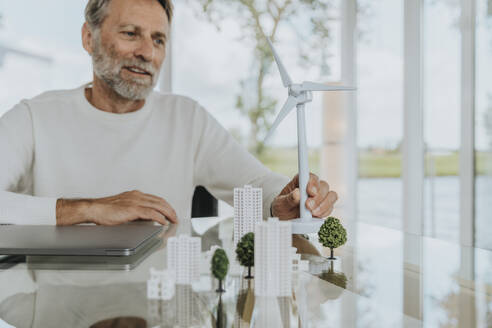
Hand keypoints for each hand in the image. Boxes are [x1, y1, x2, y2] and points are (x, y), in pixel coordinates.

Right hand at [56, 190, 177, 225]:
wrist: (93, 209)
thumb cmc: (104, 210)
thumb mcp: (123, 208)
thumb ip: (134, 211)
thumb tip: (145, 219)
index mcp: (135, 195)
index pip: (155, 199)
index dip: (165, 206)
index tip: (170, 212)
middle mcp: (137, 196)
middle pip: (160, 201)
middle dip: (170, 210)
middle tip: (175, 217)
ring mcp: (135, 201)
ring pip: (158, 206)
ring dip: (168, 213)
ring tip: (173, 220)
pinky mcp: (133, 209)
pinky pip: (151, 213)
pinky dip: (159, 217)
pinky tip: (163, 222)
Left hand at [271, 173, 337, 219]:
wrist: (285, 218)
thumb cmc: (282, 208)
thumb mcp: (280, 204)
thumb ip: (288, 199)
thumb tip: (297, 193)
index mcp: (300, 181)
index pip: (311, 177)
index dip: (313, 183)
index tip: (310, 191)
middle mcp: (312, 187)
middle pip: (324, 186)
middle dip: (318, 197)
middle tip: (308, 206)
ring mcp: (320, 196)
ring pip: (331, 195)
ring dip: (324, 205)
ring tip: (312, 213)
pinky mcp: (324, 207)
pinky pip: (331, 207)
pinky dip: (325, 212)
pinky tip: (316, 216)